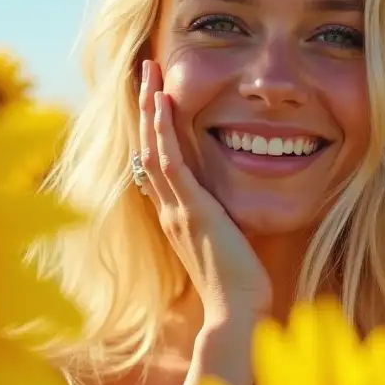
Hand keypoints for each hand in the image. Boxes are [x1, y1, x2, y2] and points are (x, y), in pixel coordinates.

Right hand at [135, 60, 271, 325]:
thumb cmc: (238, 287)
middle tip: (146, 70)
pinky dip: (163, 131)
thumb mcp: (228, 244)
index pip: (158, 162)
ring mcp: (177, 208)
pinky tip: (162, 102)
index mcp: (177, 215)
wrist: (235, 314)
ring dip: (150, 107)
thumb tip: (230, 210)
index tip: (155, 98)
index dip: (154, 128)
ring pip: (153, 147)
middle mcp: (169, 208)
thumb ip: (222, 223)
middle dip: (146, 107)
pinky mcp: (192, 210)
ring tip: (149, 70)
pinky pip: (170, 163)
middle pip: (148, 147)